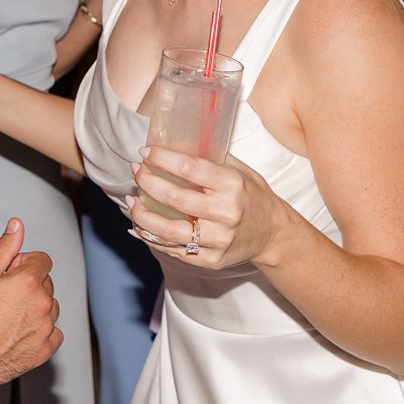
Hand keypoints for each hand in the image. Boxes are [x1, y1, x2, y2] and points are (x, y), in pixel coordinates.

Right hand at [0, 218, 61, 388]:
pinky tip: (20, 334)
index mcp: (28, 282)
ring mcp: (45, 329)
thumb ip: (5, 248)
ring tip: (9, 317)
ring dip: (37, 308)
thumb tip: (17, 225)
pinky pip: (54, 334)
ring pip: (51, 309)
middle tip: (3, 298)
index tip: (9, 275)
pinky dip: (42, 332)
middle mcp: (42, 304)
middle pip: (46, 284)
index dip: (24, 264)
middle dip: (30, 286)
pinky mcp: (44, 351)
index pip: (42, 260)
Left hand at [126, 146, 285, 269]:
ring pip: (168, 230)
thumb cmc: (252, 197)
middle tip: (136, 171)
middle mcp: (226, 214)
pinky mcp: (212, 260)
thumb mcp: (240, 171)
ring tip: (130, 201)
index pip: (190, 168)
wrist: (273, 235)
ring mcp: (218, 240)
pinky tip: (137, 227)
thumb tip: (174, 144)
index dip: (162, 159)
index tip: (145, 152)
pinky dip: (151, 239)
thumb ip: (211, 159)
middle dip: (147, 182)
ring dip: (142, 215)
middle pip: (174, 198)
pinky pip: (174, 250)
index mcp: (233, 185)